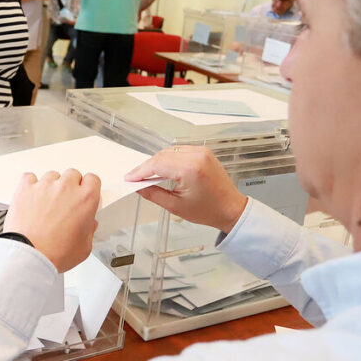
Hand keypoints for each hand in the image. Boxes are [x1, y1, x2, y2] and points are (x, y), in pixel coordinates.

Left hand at [3, 169, 100, 272]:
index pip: (92, 179)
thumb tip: (87, 225)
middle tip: (66, 201)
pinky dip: (31, 185)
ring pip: (52, 175)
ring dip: (51, 186)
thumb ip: (89, 230)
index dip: (88, 187)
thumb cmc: (55, 253)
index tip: (84, 193)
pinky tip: (32, 197)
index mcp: (85, 199)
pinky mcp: (26, 188)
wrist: (30, 256)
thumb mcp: (84, 247)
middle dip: (71, 186)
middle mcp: (66, 188)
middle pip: (72, 174)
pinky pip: (29, 177)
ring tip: (47, 204)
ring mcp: (45, 186)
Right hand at [124, 146, 247, 233]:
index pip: (156, 164)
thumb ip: (153, 194)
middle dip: (147, 166)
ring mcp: (201, 152)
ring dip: (156, 161)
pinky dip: (168, 158)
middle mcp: (196, 156)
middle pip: (161, 156)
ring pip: (169, 151)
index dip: (140, 171)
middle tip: (136, 178)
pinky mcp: (203, 152)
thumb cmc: (209, 210)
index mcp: (190, 169)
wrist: (230, 208)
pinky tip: (163, 168)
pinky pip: (179, 150)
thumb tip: (137, 186)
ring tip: (148, 175)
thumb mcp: (175, 206)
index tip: (130, 178)